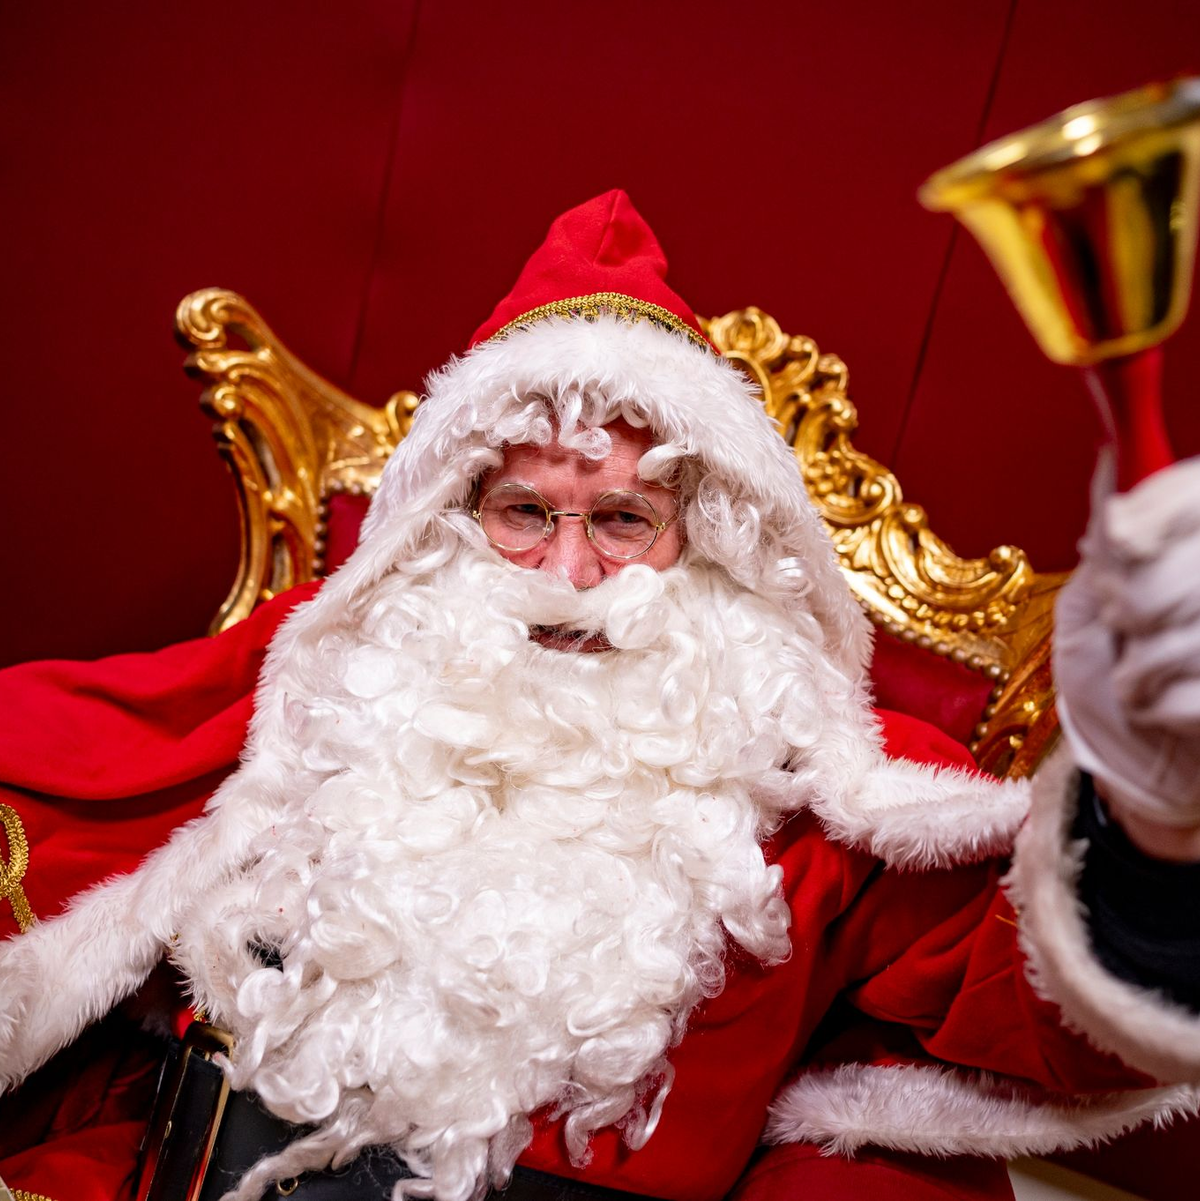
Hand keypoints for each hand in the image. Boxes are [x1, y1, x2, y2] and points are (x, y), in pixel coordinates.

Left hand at [1053, 455, 1199, 849]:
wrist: (1134, 758)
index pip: (1190, 497)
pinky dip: (1157, 704)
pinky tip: (1162, 706)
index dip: (1150, 522)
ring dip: (1138, 663)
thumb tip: (1111, 458)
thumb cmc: (1105, 670)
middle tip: (1124, 623)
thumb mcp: (1090, 596)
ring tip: (1138, 669)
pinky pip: (1191, 692)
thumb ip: (1110, 537)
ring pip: (1183, 634)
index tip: (1124, 545)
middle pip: (1175, 572)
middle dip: (1130, 603)